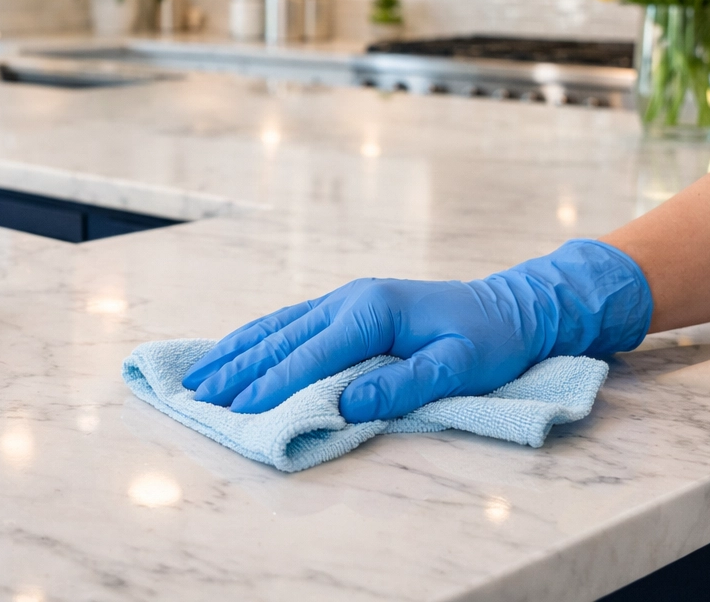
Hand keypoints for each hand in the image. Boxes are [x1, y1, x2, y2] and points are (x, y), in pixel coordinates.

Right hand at [182, 239, 651, 421]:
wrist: (510, 305)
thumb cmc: (489, 340)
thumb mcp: (458, 367)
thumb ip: (403, 386)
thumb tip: (346, 405)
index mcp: (374, 311)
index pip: (313, 354)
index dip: (274, 384)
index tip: (240, 410)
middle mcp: (350, 298)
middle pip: (283, 338)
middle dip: (240, 369)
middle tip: (199, 398)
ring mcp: (345, 298)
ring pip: (278, 326)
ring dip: (238, 351)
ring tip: (199, 376)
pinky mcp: (346, 305)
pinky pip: (290, 322)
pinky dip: (257, 338)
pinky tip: (236, 351)